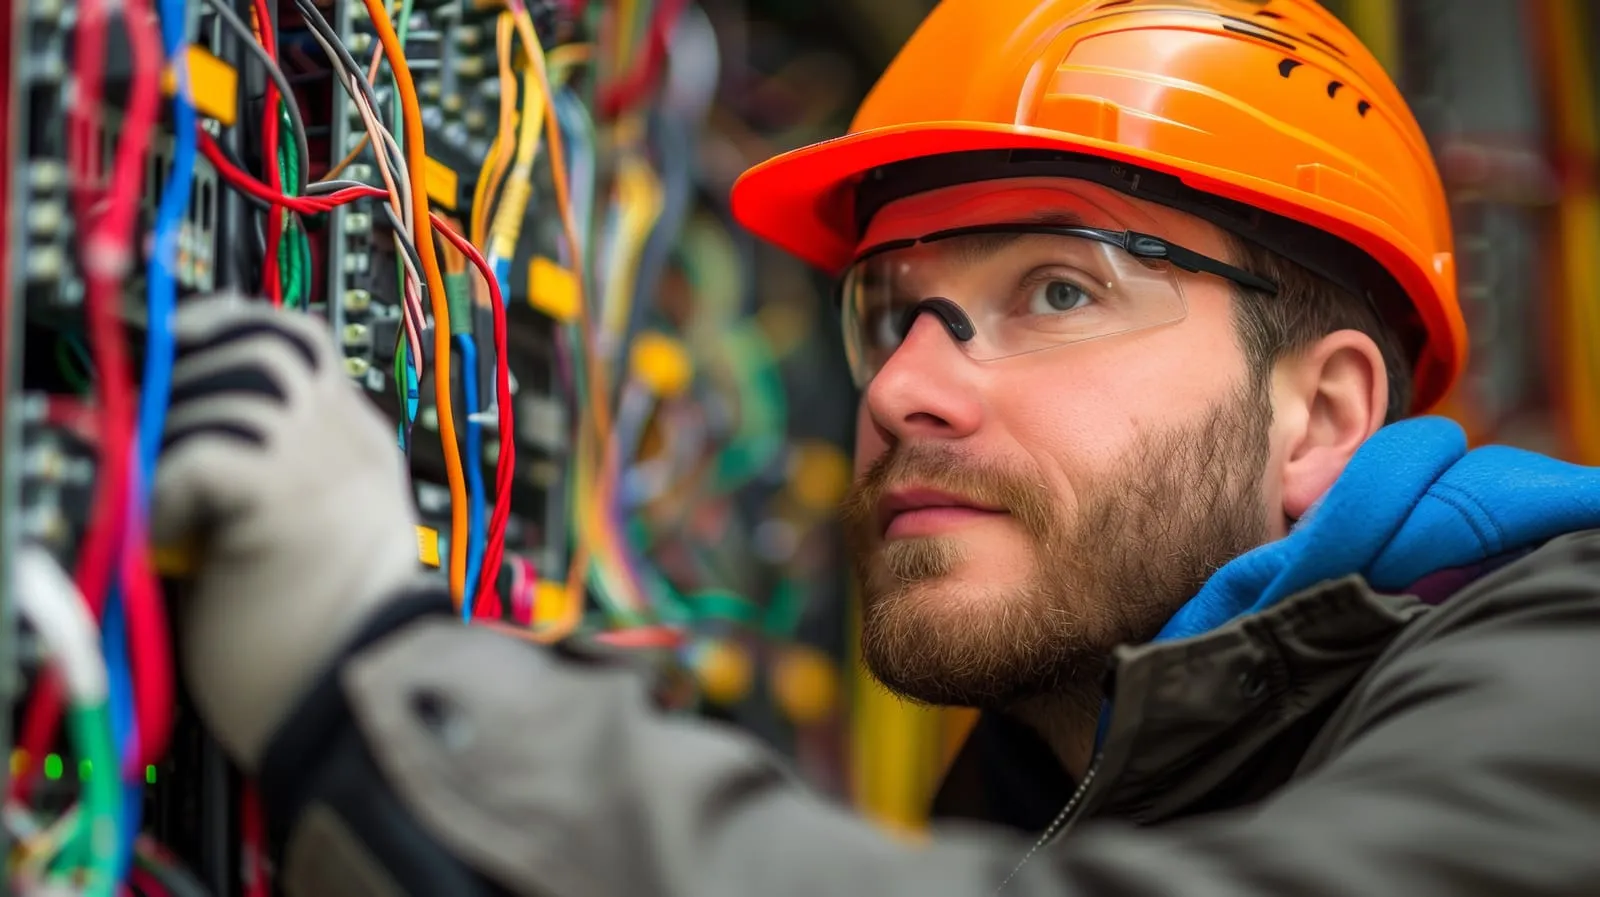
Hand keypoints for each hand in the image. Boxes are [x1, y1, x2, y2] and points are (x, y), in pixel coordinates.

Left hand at [151, 294, 423, 771]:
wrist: (358, 706)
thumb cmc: (325, 648)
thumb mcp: (311, 541)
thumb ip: (274, 486)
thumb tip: (186, 449)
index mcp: (365, 455)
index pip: (305, 347)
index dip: (238, 329)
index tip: (190, 340)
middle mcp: (351, 449)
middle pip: (274, 345)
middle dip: (201, 363)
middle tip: (158, 408)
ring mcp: (326, 470)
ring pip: (237, 383)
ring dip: (181, 429)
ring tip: (168, 493)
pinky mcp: (284, 504)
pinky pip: (202, 453)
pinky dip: (169, 490)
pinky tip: (175, 536)